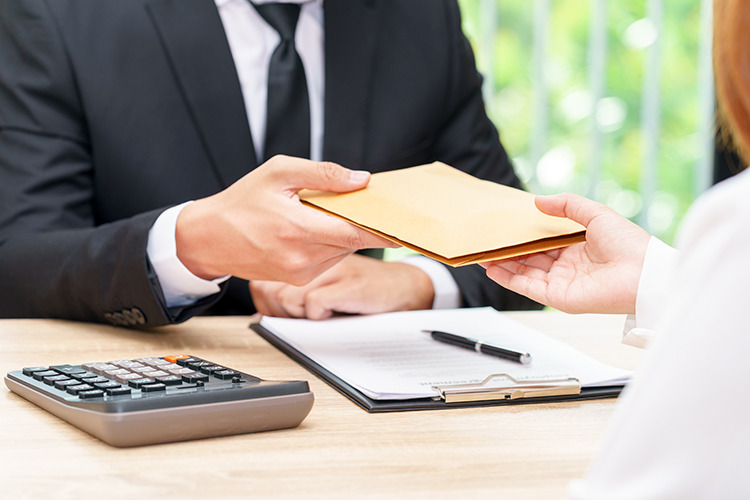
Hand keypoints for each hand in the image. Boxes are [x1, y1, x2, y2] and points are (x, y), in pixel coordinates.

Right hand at [175, 156, 397, 284]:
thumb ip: (323, 174)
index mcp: (299, 230)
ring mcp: (301, 273)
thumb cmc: (241, 203)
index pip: (357, 232)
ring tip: (330, 212)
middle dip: (364, 223)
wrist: (208, 239)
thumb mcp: (279, 173)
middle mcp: (303, 258)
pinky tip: (318, 227)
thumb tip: (360, 179)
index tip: (407, 224)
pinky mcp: (299, 280)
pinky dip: (332, 243)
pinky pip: (329, 260)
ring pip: (342, 251)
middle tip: (370, 203)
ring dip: (345, 233)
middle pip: (353, 241)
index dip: (385, 229)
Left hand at [249, 254, 434, 319]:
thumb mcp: (322, 280)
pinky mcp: (348, 284)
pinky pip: (313, 303)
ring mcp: (332, 268)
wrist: (402, 285)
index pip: (264, 276)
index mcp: (306, 248)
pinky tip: (330, 312)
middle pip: (269, 288)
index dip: (265, 299)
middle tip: (298, 314)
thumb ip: (293, 287)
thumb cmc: (359, 283)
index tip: (277, 310)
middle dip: (278, 310)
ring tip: (316, 312)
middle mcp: (316, 252)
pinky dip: (318, 315)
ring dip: (297, 314)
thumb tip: (262, 310)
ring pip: (287, 296)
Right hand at [481, 193, 650, 313]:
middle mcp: (568, 268)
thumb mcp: (596, 214)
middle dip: (508, 252)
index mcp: (578, 250)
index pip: (544, 244)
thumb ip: (568, 206)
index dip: (525, 237)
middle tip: (488, 242)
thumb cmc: (629, 244)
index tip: (507, 229)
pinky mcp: (559, 298)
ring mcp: (562, 284)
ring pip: (524, 274)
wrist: (644, 273)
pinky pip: (527, 288)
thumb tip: (539, 201)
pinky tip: (492, 268)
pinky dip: (508, 279)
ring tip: (482, 254)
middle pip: (530, 260)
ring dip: (503, 265)